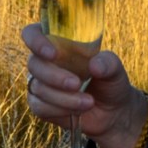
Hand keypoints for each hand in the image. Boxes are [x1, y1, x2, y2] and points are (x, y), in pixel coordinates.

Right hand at [20, 21, 140, 145]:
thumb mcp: (114, 69)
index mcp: (58, 42)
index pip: (33, 33)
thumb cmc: (110, 82)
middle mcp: (45, 60)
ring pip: (38, 88)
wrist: (112, 113)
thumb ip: (107, 63)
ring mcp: (41, 83)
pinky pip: (39, 107)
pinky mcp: (41, 104)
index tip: (52, 53)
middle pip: (34, 63)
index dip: (36, 40)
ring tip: (89, 102)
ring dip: (63, 98)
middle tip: (77, 83)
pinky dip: (59, 110)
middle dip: (54, 76)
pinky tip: (77, 111)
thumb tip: (94, 66)